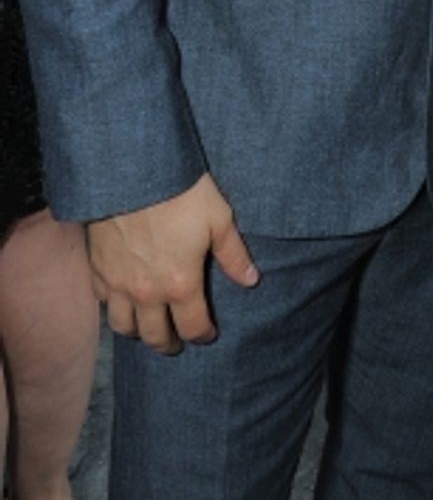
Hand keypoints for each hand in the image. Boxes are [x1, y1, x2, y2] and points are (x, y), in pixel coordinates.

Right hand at [87, 172, 257, 354]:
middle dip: (168, 343)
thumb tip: (251, 280)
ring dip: (137, 332)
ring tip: (147, 327)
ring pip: (123, 327)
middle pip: (155, 336)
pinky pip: (102, 301)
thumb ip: (233, 255)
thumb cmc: (182, 193)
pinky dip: (113, 306)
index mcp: (181, 284)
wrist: (134, 172)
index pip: (193, 326)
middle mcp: (147, 293)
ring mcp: (118, 284)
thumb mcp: (219, 219)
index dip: (203, 335)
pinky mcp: (98, 269)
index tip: (208, 335)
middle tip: (176, 342)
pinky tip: (121, 300)